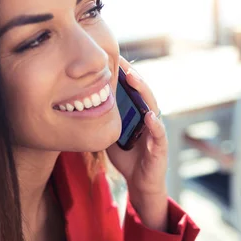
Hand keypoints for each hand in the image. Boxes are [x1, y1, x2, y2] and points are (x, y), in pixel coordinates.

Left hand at [107, 56, 168, 229]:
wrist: (140, 183)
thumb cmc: (127, 157)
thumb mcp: (109, 135)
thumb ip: (102, 120)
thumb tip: (80, 106)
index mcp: (137, 112)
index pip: (131, 89)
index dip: (123, 74)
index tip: (110, 57)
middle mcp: (148, 117)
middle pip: (141, 92)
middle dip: (132, 75)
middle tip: (120, 60)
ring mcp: (155, 131)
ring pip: (152, 106)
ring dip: (143, 92)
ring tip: (133, 78)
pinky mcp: (160, 147)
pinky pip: (159, 134)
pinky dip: (155, 125)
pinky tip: (149, 116)